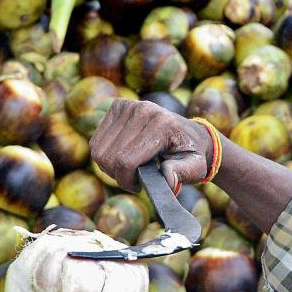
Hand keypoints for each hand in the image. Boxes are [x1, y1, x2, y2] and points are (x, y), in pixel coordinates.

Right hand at [90, 99, 212, 192]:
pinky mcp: (117, 106)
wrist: (190, 133)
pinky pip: (96, 141)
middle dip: (119, 176)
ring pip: (99, 151)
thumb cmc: (191, 154)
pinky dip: (106, 155)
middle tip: (135, 180)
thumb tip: (167, 179)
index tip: (139, 186)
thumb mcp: (195, 167)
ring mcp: (127, 105)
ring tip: (131, 169)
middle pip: (109, 157)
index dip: (127, 181)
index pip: (126, 161)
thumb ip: (182, 173)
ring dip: (111, 167)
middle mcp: (142, 110)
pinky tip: (123, 157)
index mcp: (161, 124)